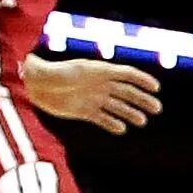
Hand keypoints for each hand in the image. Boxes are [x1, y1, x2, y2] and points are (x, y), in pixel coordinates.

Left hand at [23, 57, 160, 132]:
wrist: (35, 84)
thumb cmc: (52, 72)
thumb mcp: (66, 70)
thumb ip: (80, 70)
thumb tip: (79, 63)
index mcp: (100, 70)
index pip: (127, 74)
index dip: (142, 80)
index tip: (155, 88)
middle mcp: (100, 84)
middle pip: (127, 92)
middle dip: (142, 100)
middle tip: (157, 109)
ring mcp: (93, 97)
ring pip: (117, 106)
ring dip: (130, 113)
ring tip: (142, 121)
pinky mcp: (84, 110)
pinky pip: (102, 118)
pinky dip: (111, 124)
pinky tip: (121, 129)